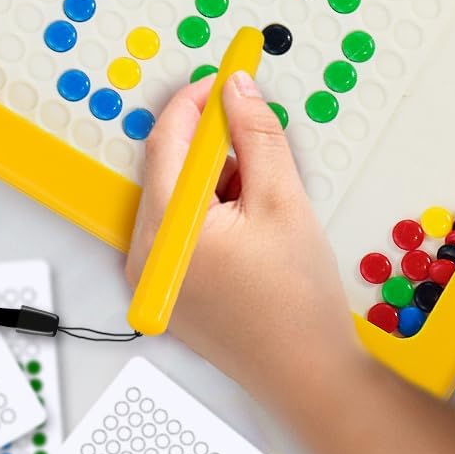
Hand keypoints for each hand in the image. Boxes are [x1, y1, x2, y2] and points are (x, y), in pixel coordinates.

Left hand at [125, 72, 358, 400]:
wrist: (309, 377)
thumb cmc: (296, 303)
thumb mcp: (282, 200)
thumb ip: (257, 135)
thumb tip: (237, 90)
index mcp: (166, 230)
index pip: (168, 140)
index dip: (199, 100)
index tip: (229, 76)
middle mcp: (145, 256)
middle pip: (170, 168)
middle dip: (215, 142)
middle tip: (258, 130)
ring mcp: (154, 277)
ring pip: (180, 197)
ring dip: (220, 178)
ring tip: (267, 195)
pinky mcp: (170, 291)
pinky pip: (184, 228)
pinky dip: (216, 210)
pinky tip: (255, 222)